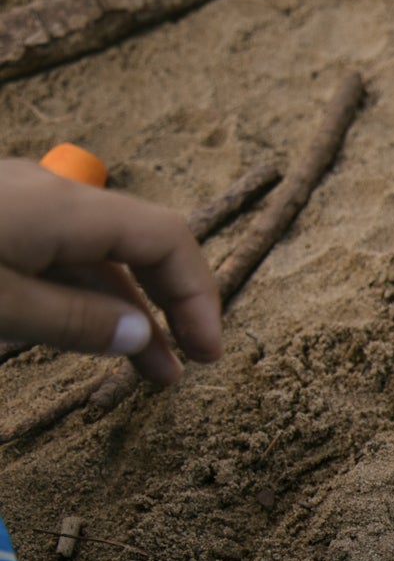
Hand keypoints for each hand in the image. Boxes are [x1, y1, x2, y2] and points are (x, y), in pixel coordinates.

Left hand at [0, 161, 220, 384]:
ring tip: (145, 366)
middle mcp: (50, 194)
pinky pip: (57, 253)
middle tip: (190, 360)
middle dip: (172, 302)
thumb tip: (141, 337)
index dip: (199, 295)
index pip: (166, 239)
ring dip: (127, 306)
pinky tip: (86, 328)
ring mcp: (20, 202)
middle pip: (138, 241)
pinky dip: (84, 293)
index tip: (206, 353)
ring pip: (94, 253)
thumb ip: (72, 321)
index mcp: (62, 208)